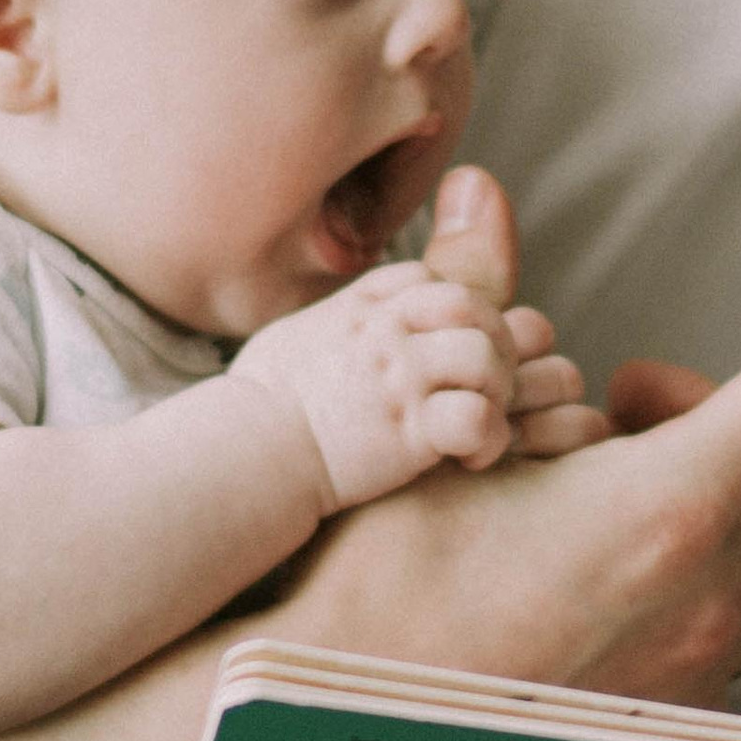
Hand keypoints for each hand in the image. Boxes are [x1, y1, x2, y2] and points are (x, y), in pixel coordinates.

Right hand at [230, 255, 584, 508]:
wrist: (241, 457)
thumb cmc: (255, 408)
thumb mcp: (292, 339)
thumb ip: (332, 321)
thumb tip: (340, 322)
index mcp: (359, 307)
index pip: (432, 280)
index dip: (452, 314)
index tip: (443, 352)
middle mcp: (384, 332)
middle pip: (472, 306)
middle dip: (492, 344)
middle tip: (486, 388)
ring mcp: (400, 378)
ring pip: (486, 356)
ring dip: (498, 391)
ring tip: (482, 422)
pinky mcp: (411, 432)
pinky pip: (480, 419)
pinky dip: (490, 440)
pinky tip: (471, 459)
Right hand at [266, 167, 740, 702]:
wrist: (341, 735)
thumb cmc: (380, 593)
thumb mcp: (432, 427)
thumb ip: (477, 302)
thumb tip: (482, 199)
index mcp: (670, 512)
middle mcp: (709, 595)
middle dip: (724, 416)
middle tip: (623, 402)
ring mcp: (701, 667)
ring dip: (707, 497)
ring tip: (595, 486)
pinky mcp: (677, 717)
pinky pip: (725, 619)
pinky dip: (689, 570)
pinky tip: (594, 566)